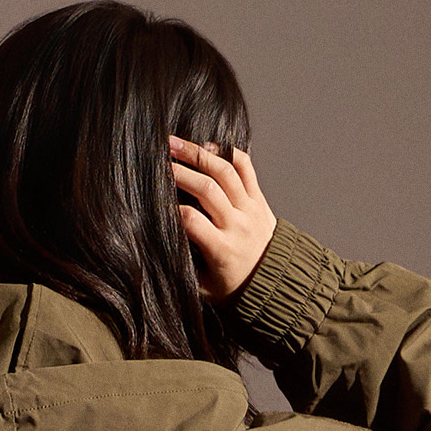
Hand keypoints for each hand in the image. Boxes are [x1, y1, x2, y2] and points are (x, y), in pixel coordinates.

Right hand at [168, 137, 277, 300]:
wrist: (273, 282)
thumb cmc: (233, 286)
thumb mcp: (203, 286)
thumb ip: (184, 264)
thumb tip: (160, 242)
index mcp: (221, 249)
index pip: (192, 221)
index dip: (172, 209)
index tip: (157, 200)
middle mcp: (237, 225)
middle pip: (207, 189)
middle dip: (181, 171)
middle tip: (161, 157)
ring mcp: (250, 209)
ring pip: (225, 172)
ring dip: (199, 154)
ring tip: (177, 144)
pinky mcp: (258, 198)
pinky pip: (245, 167)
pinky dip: (227, 152)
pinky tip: (208, 148)